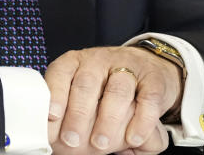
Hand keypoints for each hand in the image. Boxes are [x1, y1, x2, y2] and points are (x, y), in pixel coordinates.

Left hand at [45, 46, 182, 153]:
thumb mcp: (82, 94)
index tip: (52, 116)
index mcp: (76, 62)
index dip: (56, 94)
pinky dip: (141, 120)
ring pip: (117, 90)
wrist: (147, 70)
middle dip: (78, 114)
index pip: (61, 72)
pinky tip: (133, 138)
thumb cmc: (105, 89)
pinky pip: (148, 98)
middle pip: (87, 83)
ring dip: (108, 119)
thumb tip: (50, 134)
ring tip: (101, 143)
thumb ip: (67, 110)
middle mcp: (100, 60)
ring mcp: (128, 66)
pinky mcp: (153, 78)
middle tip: (72, 140)